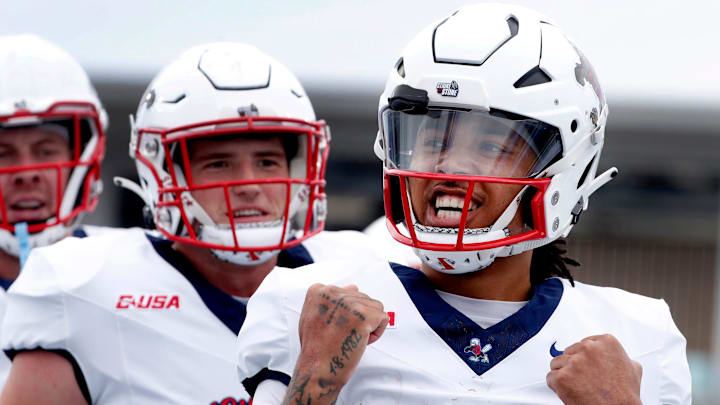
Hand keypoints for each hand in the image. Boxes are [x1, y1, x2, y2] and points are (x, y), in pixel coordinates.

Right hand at [283, 284, 388, 404]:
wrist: (317, 369)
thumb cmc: (316, 348)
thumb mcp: (314, 317)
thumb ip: (331, 300)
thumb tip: (353, 286)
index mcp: (319, 291)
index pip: (348, 292)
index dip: (347, 313)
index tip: (336, 327)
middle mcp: (332, 292)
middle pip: (363, 298)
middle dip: (360, 318)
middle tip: (343, 335)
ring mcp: (347, 303)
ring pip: (375, 307)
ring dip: (369, 324)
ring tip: (352, 337)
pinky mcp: (362, 316)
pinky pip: (383, 318)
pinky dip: (377, 333)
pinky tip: (361, 341)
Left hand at [547, 334, 642, 404]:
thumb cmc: (624, 395)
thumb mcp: (632, 368)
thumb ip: (619, 356)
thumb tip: (614, 355)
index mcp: (606, 342)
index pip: (584, 343)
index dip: (585, 358)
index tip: (589, 367)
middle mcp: (589, 348)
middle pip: (569, 352)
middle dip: (574, 366)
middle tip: (585, 380)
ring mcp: (575, 362)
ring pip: (557, 363)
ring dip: (565, 375)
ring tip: (580, 386)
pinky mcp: (562, 377)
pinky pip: (550, 377)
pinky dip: (557, 386)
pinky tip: (571, 391)